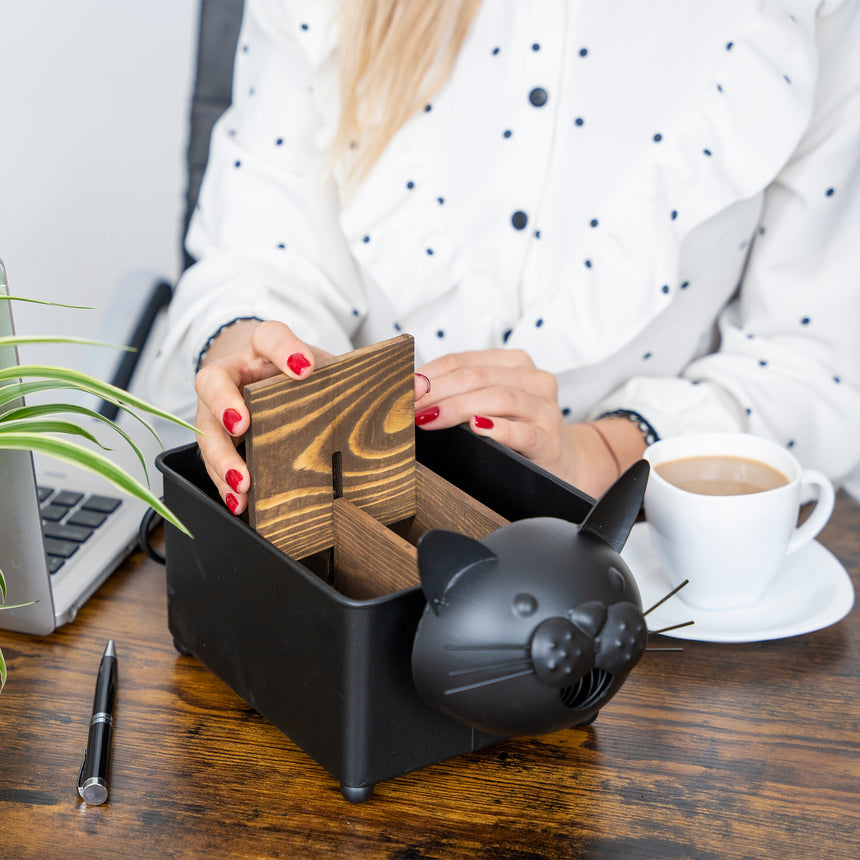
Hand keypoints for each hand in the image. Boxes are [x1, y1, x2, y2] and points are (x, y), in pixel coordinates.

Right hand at [193, 320, 330, 514]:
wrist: (263, 376)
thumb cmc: (296, 374)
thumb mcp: (319, 367)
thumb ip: (341, 379)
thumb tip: (393, 400)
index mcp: (261, 348)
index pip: (269, 336)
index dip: (284, 349)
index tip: (305, 368)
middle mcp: (231, 373)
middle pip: (213, 382)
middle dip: (225, 404)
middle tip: (243, 425)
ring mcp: (215, 406)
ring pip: (206, 427)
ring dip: (221, 457)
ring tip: (242, 481)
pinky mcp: (214, 437)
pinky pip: (211, 460)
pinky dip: (223, 483)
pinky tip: (240, 502)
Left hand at [413, 349, 646, 496]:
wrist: (564, 461)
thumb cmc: (518, 430)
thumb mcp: (491, 403)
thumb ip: (460, 392)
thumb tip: (412, 393)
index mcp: (515, 363)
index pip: (463, 361)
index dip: (430, 375)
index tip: (404, 390)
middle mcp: (533, 379)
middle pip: (476, 377)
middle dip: (437, 392)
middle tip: (409, 408)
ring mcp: (544, 409)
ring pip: (497, 398)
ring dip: (456, 408)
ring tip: (429, 419)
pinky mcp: (549, 440)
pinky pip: (522, 432)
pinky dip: (498, 429)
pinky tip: (477, 428)